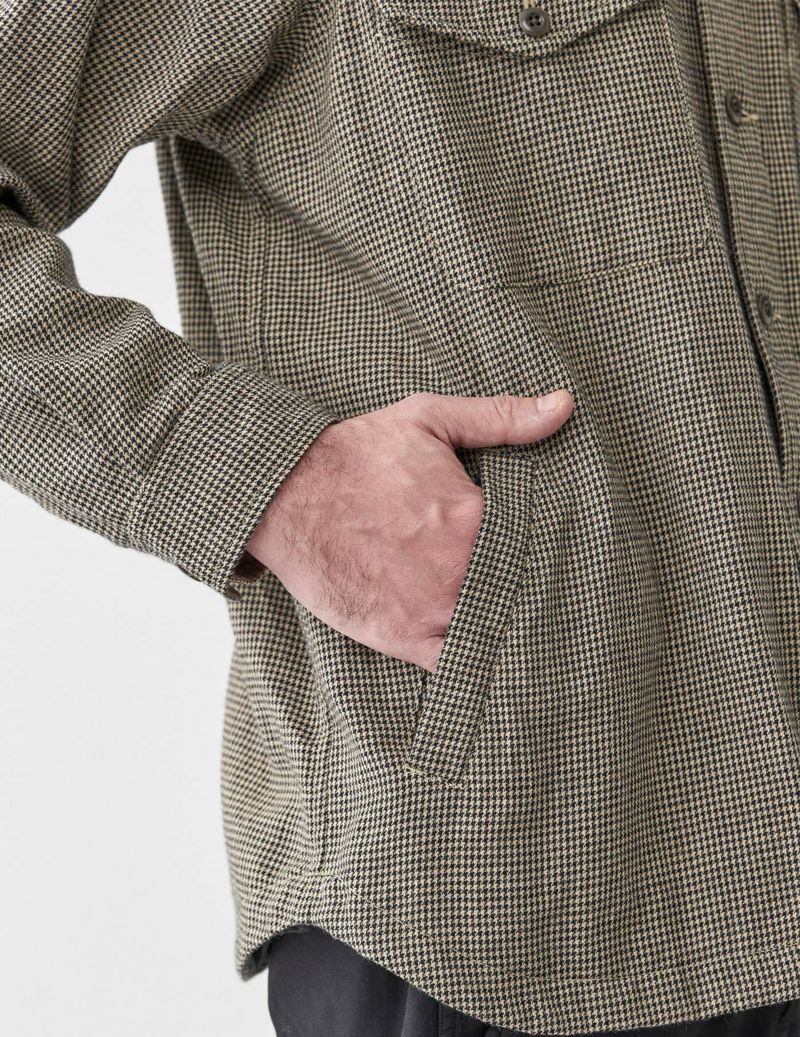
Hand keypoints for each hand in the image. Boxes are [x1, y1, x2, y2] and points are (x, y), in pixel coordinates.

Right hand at [245, 390, 572, 671]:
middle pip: (515, 590)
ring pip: (490, 629)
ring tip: (513, 623)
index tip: (546, 552)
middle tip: (537, 591)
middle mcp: (460, 571)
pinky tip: (480, 649)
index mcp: (475, 519)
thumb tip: (563, 406)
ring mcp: (433, 610)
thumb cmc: (356, 453)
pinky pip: (454, 663)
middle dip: (525, 589)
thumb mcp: (431, 419)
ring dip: (502, 625)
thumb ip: (502, 418)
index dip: (541, 549)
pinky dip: (470, 658)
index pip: (534, 545)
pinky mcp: (403, 638)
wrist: (287, 494)